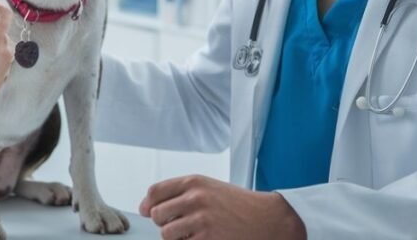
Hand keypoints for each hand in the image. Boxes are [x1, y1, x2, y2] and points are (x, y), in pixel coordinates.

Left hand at [139, 175, 305, 239]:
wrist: (268, 219)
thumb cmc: (239, 204)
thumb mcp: (209, 188)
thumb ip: (182, 193)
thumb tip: (150, 206)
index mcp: (194, 182)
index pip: (155, 192)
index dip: (148, 204)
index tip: (148, 211)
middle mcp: (195, 199)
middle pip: (157, 215)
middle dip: (164, 222)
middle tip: (179, 224)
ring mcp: (200, 220)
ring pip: (166, 234)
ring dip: (175, 237)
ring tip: (192, 233)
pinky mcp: (207, 239)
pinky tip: (203, 238)